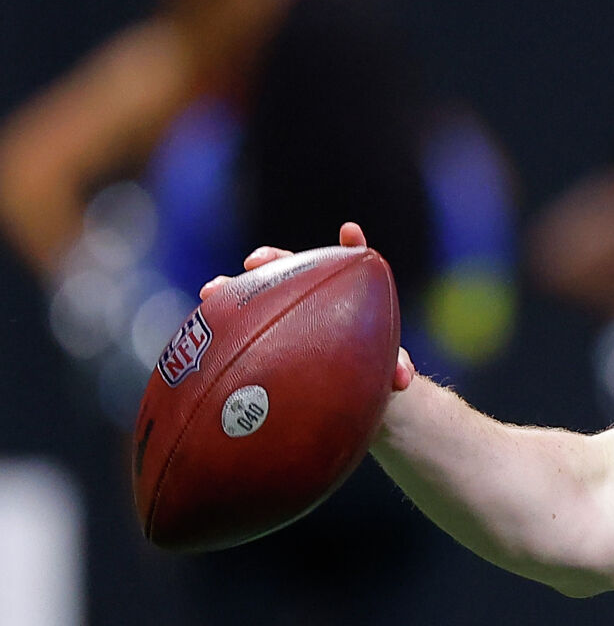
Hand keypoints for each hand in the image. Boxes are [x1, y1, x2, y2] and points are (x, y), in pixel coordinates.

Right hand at [200, 220, 415, 390]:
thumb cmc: (366, 372)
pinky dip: (218, 320)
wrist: (343, 393)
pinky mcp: (260, 332)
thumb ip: (393, 368)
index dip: (351, 246)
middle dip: (272, 261)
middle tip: (257, 261)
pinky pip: (236, 324)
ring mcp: (282, 310)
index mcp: (343, 296)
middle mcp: (310, 296)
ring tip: (212, 290)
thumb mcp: (382, 368)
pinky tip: (198, 319)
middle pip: (290, 268)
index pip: (348, 263)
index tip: (350, 232)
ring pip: (256, 291)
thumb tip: (403, 379)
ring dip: (232, 288)